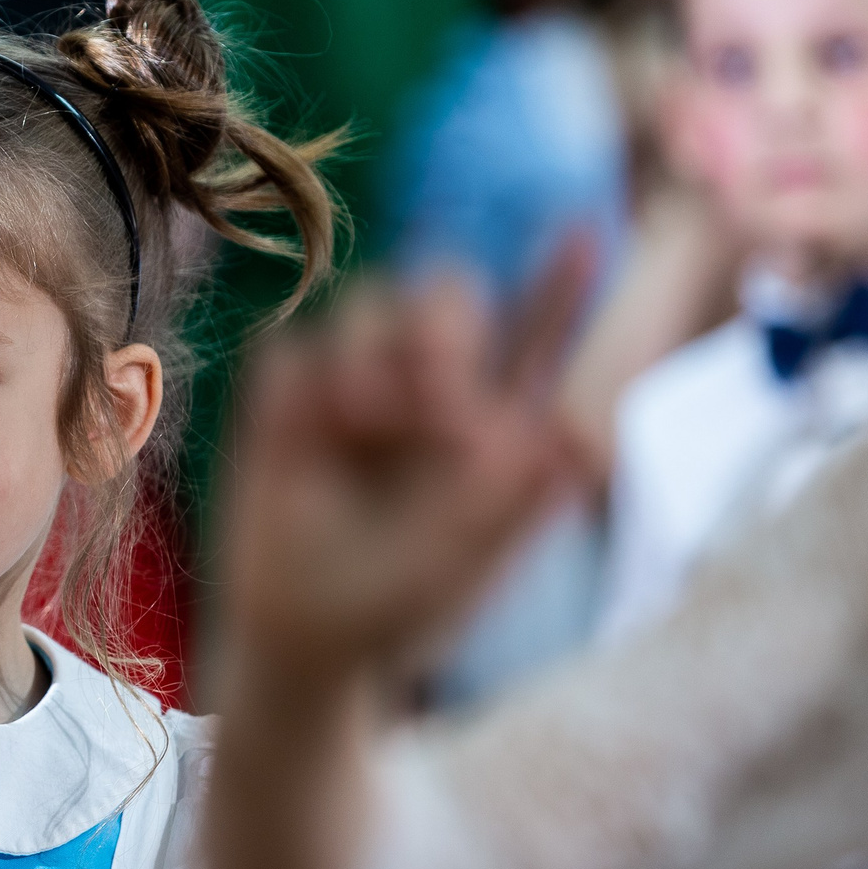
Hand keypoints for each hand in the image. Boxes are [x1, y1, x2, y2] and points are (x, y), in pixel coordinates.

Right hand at [216, 243, 591, 685]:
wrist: (301, 640)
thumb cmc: (398, 611)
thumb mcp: (467, 562)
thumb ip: (518, 497)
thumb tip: (582, 438)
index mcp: (490, 419)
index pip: (531, 335)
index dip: (556, 281)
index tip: (578, 228)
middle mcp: (427, 388)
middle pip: (443, 291)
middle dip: (441, 324)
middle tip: (436, 398)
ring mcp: (355, 389)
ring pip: (368, 303)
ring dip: (371, 355)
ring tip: (361, 423)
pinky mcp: (285, 401)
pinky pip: (291, 349)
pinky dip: (303, 385)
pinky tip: (307, 438)